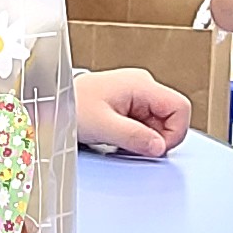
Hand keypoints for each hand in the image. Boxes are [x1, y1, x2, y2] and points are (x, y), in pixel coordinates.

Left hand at [74, 67, 192, 155]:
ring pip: (159, 124)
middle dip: (157, 138)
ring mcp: (138, 95)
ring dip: (145, 138)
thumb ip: (134, 136)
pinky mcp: (131, 105)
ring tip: (119, 140)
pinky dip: (137, 136)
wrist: (52, 103)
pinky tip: (119, 137)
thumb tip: (159, 147)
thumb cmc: (71, 106)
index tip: (156, 148)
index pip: (180, 107)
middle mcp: (143, 86)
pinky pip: (146, 125)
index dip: (175, 132)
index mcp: (141, 84)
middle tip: (132, 146)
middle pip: (171, 118)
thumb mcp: (103, 125)